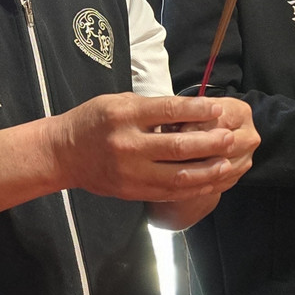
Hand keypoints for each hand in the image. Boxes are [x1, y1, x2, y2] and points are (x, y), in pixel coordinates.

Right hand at [49, 93, 255, 203]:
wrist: (63, 153)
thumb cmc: (92, 121)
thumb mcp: (116, 102)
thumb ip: (150, 108)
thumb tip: (190, 111)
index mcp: (124, 115)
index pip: (168, 111)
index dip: (197, 110)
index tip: (219, 108)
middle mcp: (128, 144)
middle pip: (178, 146)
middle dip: (210, 142)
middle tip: (231, 138)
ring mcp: (130, 171)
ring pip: (178, 174)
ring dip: (208, 170)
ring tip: (228, 163)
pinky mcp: (133, 190)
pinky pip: (170, 191)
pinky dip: (193, 188)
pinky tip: (210, 182)